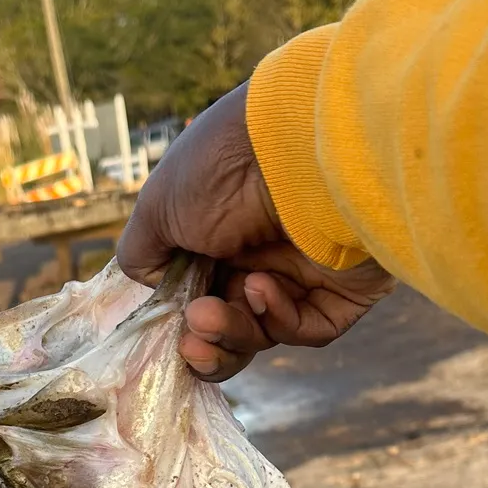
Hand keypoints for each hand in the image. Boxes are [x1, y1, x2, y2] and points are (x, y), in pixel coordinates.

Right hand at [116, 82, 394, 380]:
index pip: (201, 299)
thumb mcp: (157, 208)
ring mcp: (305, 273)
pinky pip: (309, 328)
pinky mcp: (345, 289)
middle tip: (190, 342)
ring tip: (210, 315)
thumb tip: (150, 288)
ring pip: (265, 334)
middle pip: (232, 327)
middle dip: (208, 341)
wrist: (294, 144)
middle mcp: (262, 255)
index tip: (172, 335)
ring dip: (232, 332)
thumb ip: (142, 256)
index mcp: (219, 237)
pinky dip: (278, 318)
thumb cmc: (219, 168)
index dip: (184, 326)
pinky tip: (261, 288)